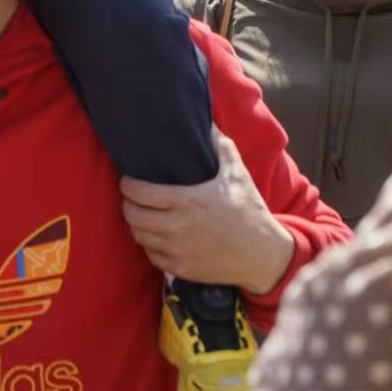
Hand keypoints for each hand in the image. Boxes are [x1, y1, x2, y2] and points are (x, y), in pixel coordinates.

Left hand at [120, 128, 293, 296]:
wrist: (264, 256)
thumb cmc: (249, 211)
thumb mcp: (236, 173)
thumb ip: (220, 145)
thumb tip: (208, 121)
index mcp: (187, 201)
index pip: (139, 193)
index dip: (127, 185)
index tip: (128, 180)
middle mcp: (178, 227)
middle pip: (132, 216)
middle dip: (128, 204)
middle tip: (132, 197)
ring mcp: (178, 251)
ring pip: (139, 237)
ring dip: (136, 225)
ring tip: (142, 214)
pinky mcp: (182, 269)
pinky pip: (152, 256)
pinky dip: (149, 245)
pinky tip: (156, 236)